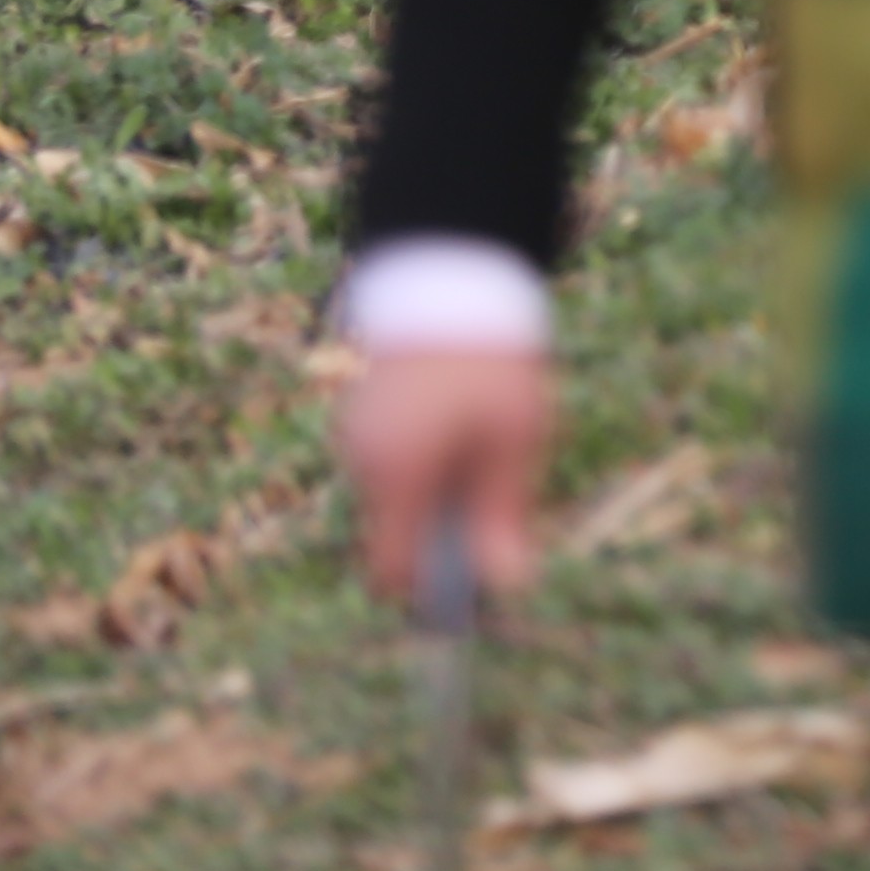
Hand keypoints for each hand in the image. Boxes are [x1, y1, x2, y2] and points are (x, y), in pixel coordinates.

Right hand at [337, 344, 553, 611]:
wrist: (451, 279)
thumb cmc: (493, 362)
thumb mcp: (515, 437)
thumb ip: (502, 514)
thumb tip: (505, 585)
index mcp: (398, 476)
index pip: (393, 571)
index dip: (429, 590)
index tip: (474, 586)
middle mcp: (362, 465)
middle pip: (393, 541)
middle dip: (438, 543)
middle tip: (495, 508)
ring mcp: (354, 441)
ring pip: (393, 505)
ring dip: (434, 502)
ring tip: (483, 452)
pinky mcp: (360, 421)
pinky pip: (389, 471)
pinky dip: (421, 471)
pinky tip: (458, 433)